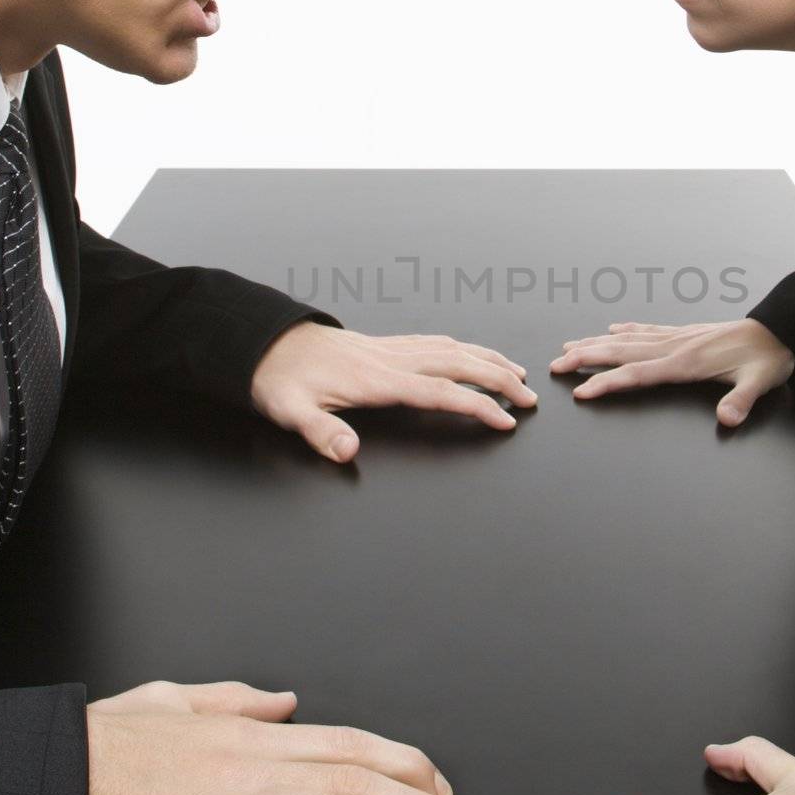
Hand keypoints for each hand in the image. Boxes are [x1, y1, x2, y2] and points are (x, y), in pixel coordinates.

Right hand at [86, 679, 480, 794]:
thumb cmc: (105, 741)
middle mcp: (244, 780)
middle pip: (355, 792)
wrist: (36, 777)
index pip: (353, 747)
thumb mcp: (178, 697)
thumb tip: (288, 700)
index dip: (410, 770)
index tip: (445, 793)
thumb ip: (239, 699)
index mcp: (250, 740)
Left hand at [252, 322, 537, 460]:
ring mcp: (389, 349)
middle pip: (458, 364)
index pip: (439, 392)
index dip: (476, 405)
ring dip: (488, 360)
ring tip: (518, 375)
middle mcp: (390, 359)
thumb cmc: (280, 381)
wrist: (265, 344)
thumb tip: (347, 452)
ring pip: (451, 348)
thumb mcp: (290, 412)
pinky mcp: (384, 345)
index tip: (506, 419)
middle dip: (499, 380)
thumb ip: (321, 433)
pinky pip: (435, 342)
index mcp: (375, 379)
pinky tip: (472, 355)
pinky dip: (463, 349)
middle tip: (530, 399)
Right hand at [549, 319, 793, 425]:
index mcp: (685, 362)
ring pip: (627, 339)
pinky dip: (626, 330)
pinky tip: (612, 329)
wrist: (780, 328)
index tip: (580, 392)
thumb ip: (740, 401)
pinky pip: (647, 330)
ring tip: (569, 346)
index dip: (606, 383)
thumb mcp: (759, 383)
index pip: (636, 374)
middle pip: (620, 352)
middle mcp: (674, 346)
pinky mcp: (685, 333)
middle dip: (585, 358)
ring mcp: (677, 337)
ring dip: (596, 343)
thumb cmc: (767, 358)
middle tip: (554, 365)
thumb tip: (727, 419)